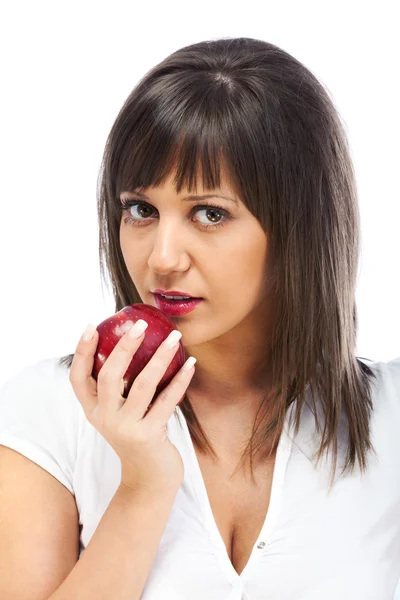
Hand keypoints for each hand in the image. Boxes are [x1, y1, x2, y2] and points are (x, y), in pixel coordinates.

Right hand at [69, 321, 195, 494]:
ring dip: (160, 357)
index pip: (78, 378)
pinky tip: (190, 364)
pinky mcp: (149, 436)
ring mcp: (126, 428)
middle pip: (109, 375)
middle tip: (140, 324)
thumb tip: (132, 342)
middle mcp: (105, 418)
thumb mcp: (119, 414)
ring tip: (174, 337)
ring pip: (142, 384)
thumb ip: (118, 388)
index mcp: (93, 410)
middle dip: (125, 347)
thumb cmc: (136, 435)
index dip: (82, 351)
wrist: (148, 479)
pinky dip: (180, 380)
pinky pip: (167, 400)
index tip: (92, 326)